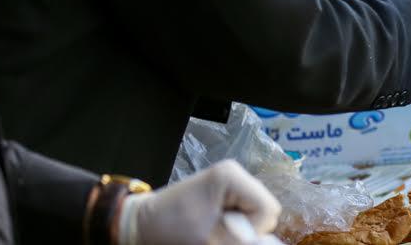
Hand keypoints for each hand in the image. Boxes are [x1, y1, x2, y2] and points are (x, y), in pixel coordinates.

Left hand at [117, 160, 280, 244]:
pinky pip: (246, 214)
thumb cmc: (170, 228)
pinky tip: (216, 229)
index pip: (266, 208)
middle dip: (249, 228)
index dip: (253, 229)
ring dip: (242, 229)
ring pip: (258, 213)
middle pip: (266, 209)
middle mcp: (237, 174)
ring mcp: (233, 182)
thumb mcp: (207, 239)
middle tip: (219, 234)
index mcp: (231, 176)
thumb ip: (239, 241)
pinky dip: (235, 227)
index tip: (225, 235)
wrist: (143, 224)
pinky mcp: (227, 193)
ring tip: (215, 232)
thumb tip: (268, 243)